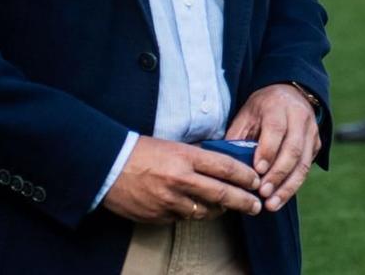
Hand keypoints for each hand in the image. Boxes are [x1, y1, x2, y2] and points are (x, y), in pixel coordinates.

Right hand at [100, 136, 262, 223]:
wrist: (107, 166)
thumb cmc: (142, 151)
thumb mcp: (173, 146)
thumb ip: (197, 157)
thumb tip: (222, 167)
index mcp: (185, 157)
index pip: (225, 167)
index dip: (245, 176)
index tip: (256, 181)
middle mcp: (180, 180)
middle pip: (221, 194)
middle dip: (244, 201)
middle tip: (257, 206)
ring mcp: (168, 201)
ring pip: (204, 211)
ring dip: (218, 210)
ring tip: (227, 207)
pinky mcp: (157, 216)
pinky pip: (182, 218)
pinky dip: (191, 213)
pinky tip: (193, 207)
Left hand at [225, 84, 320, 212]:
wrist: (289, 94)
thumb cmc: (262, 109)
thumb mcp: (246, 115)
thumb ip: (237, 137)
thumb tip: (225, 166)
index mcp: (278, 106)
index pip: (275, 129)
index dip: (268, 151)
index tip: (257, 171)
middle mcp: (299, 117)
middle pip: (292, 149)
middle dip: (277, 175)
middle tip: (263, 194)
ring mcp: (311, 131)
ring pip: (303, 163)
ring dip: (288, 187)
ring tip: (272, 204)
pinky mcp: (317, 144)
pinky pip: (307, 167)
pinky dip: (294, 185)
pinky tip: (280, 198)